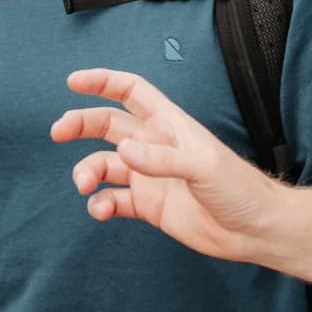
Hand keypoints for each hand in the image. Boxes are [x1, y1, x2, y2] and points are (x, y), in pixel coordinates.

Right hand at [53, 69, 281, 264]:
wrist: (254, 229)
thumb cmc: (239, 188)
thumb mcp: (204, 166)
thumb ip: (162, 158)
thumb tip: (123, 150)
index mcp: (169, 125)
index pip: (131, 92)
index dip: (103, 82)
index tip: (74, 82)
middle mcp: (154, 147)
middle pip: (107, 125)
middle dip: (80, 124)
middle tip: (58, 131)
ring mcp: (149, 176)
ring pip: (104, 165)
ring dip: (87, 171)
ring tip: (85, 185)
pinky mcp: (148, 206)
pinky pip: (113, 200)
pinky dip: (100, 204)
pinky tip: (101, 211)